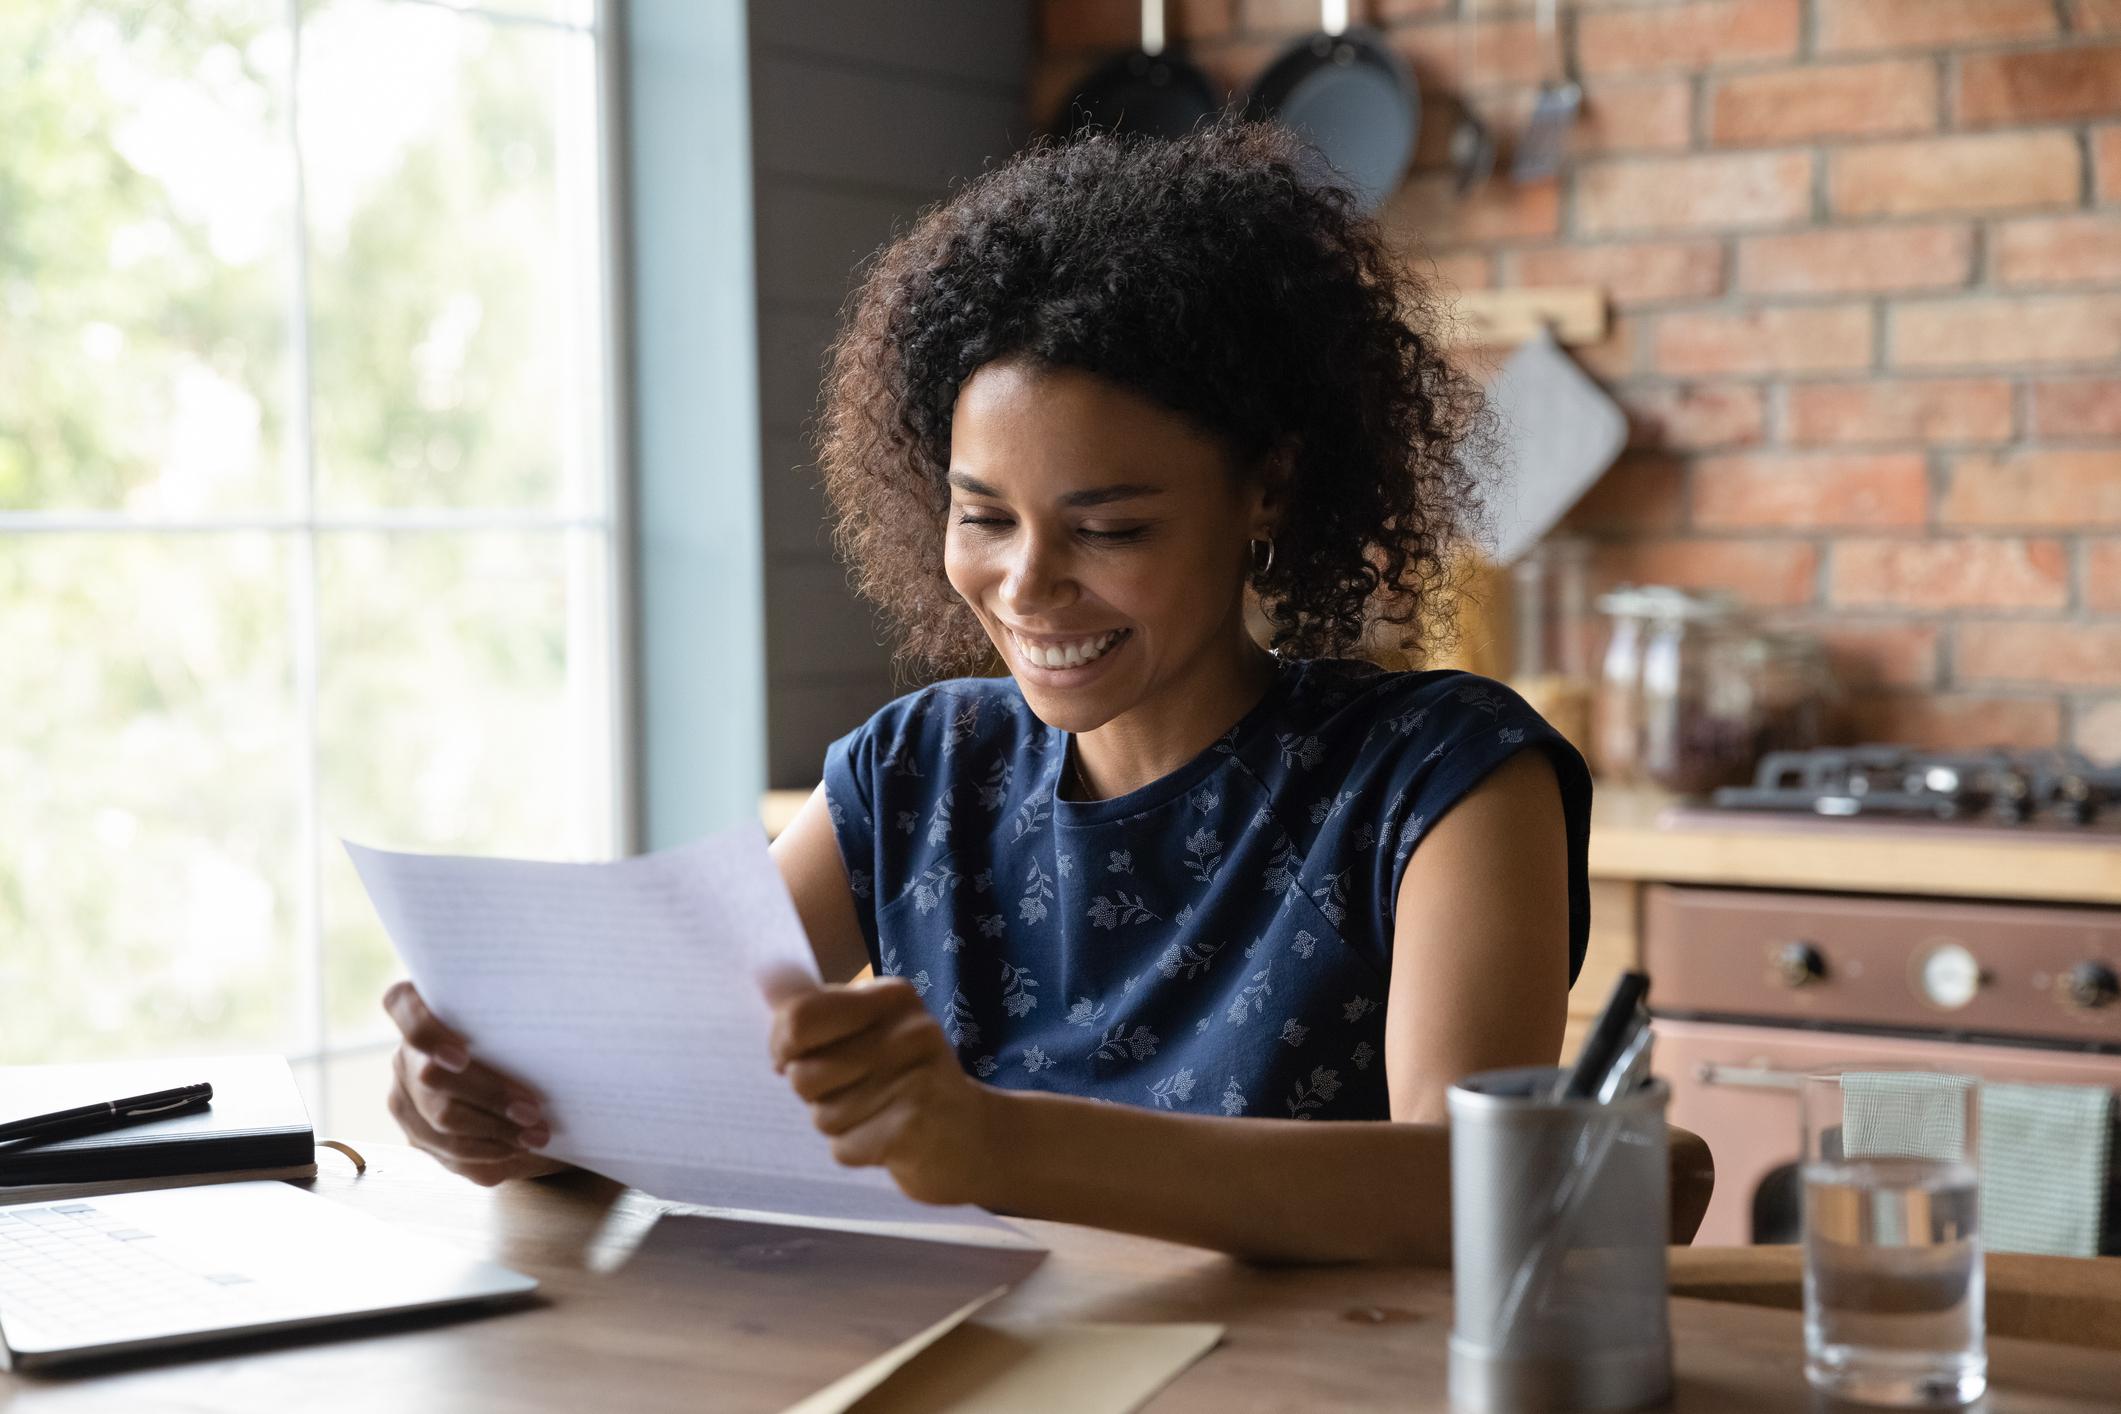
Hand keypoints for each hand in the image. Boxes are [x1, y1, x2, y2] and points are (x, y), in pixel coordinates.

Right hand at [381, 980, 570, 1186]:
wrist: (527, 1081)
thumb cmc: (529, 1043)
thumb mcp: (524, 1025)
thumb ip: (519, 1021)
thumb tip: (554, 1028)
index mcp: (421, 1010)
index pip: (401, 1004)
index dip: (425, 1030)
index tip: (462, 1057)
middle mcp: (407, 1055)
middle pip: (432, 1078)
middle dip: (488, 1096)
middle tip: (532, 1111)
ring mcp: (406, 1099)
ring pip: (441, 1123)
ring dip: (495, 1132)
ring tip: (537, 1134)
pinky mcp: (420, 1136)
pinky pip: (449, 1152)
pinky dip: (490, 1152)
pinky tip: (519, 1146)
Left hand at [766, 974, 997, 1207]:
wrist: (977, 1138)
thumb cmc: (906, 1083)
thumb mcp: (868, 1034)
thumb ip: (817, 1013)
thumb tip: (764, 977)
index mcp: (891, 997)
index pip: (799, 1016)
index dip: (783, 1047)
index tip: (793, 1059)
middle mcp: (908, 1029)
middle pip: (804, 1074)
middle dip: (816, 1095)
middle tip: (857, 1092)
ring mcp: (915, 1077)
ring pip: (823, 1116)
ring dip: (842, 1126)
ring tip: (880, 1115)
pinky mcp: (915, 1126)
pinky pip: (845, 1147)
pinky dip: (860, 1151)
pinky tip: (892, 1141)